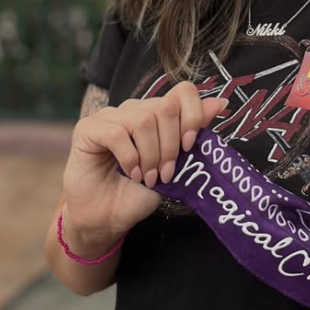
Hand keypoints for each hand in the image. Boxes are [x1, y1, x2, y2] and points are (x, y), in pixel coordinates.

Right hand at [61, 82, 227, 244]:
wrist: (107, 218)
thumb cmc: (139, 193)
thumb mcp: (175, 165)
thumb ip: (191, 134)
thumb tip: (220, 103)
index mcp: (157, 114)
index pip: (183, 91)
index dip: (193, 115)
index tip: (189, 145)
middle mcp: (134, 109)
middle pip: (165, 107)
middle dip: (171, 146)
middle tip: (165, 174)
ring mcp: (110, 116)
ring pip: (143, 120)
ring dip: (151, 156)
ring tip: (147, 177)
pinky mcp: (88, 128)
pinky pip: (117, 132)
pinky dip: (129, 157)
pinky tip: (131, 173)